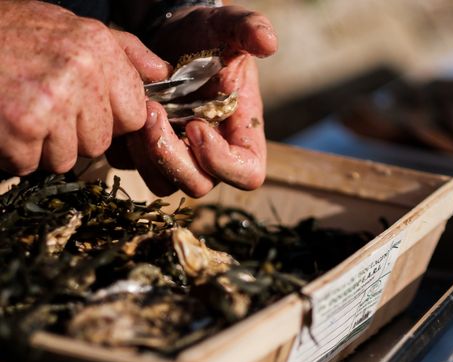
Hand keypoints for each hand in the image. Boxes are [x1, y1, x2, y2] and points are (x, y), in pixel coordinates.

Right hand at [0, 0, 169, 175]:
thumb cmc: (7, 34)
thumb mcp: (68, 27)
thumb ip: (122, 50)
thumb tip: (161, 72)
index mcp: (97, 47)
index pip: (135, 115)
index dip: (109, 118)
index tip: (84, 105)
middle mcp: (80, 71)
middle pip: (101, 141)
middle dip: (74, 133)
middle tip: (43, 104)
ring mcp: (51, 101)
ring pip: (69, 157)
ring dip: (44, 146)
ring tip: (21, 110)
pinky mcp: (22, 127)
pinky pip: (33, 164)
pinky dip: (15, 153)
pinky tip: (4, 123)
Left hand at [108, 6, 277, 196]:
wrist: (168, 34)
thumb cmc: (205, 34)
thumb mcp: (227, 26)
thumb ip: (249, 30)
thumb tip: (268, 42)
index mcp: (243, 137)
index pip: (246, 174)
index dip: (221, 161)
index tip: (195, 124)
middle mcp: (213, 157)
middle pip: (199, 185)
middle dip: (172, 156)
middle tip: (154, 112)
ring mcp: (180, 159)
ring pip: (163, 183)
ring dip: (145, 153)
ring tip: (139, 110)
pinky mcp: (148, 154)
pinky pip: (133, 168)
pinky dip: (125, 145)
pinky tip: (125, 110)